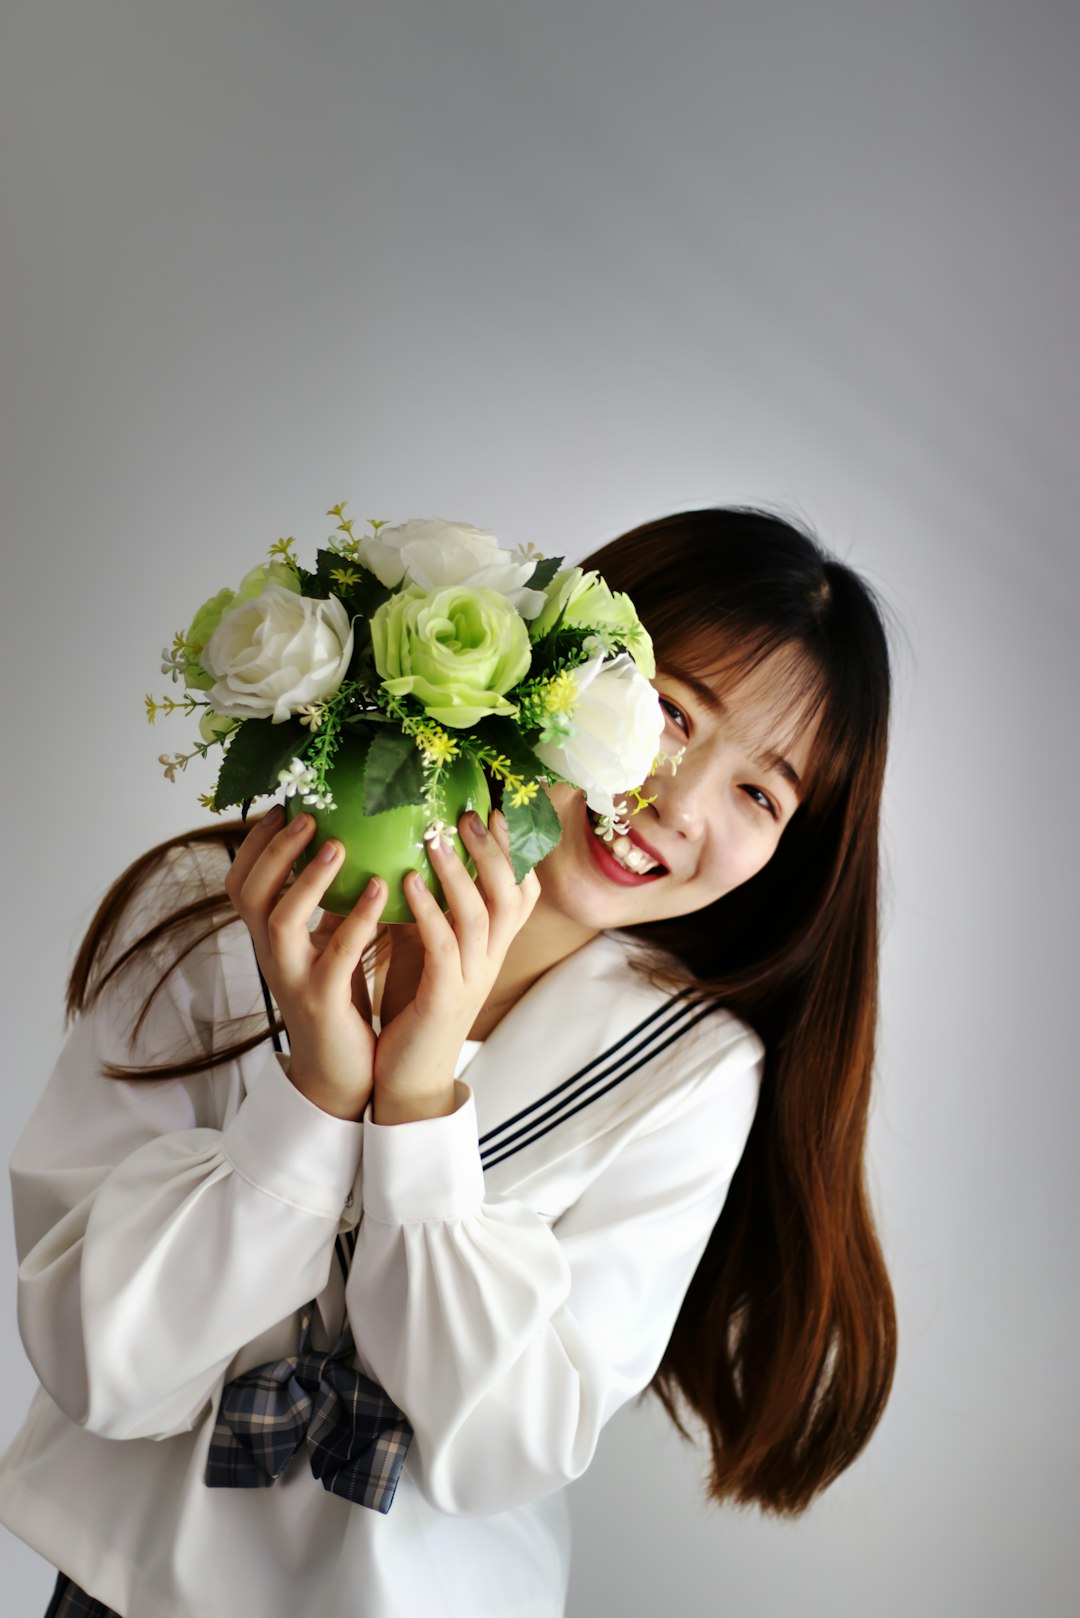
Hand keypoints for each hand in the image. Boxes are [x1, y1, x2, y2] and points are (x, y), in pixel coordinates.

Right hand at [224, 804, 387, 1119]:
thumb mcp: (322, 945)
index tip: (283, 805)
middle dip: (274, 850)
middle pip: (249, 894)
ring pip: (281, 923)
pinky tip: (384, 890)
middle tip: (308, 815)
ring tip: (339, 845)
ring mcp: (293, 980)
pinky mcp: (323, 1003)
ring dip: (307, 879)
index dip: (255, 843)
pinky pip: (336, 956)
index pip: (241, 882)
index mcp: (270, 938)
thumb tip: (344, 845)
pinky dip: (356, 919)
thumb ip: (324, 904)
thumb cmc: (337, 999)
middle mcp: (272, 955)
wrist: (340, 1072)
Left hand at [373, 808, 540, 1122]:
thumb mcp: (425, 952)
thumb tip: (406, 858)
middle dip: (492, 849)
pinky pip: (444, 946)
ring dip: (459, 872)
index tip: (495, 808)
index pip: (521, 891)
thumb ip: (427, 912)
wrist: (409, 1078)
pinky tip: (406, 884)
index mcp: (490, 947)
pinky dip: (429, 910)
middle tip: (464, 813)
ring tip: (434, 837)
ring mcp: (473, 978)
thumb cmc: (412, 1009)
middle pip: (511, 892)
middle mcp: (491, 958)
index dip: (515, 849)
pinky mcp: (445, 998)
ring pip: (482, 914)